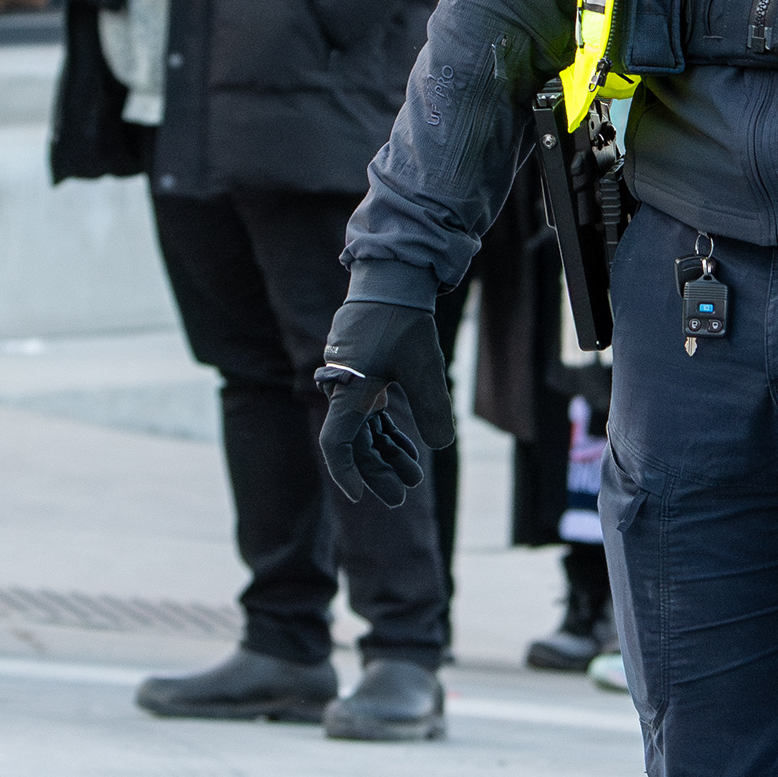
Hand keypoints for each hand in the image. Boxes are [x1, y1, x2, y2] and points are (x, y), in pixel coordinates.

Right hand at [315, 298, 451, 507]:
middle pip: (354, 443)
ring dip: (387, 453)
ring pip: (365, 429)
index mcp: (349, 392)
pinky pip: (372, 412)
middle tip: (401, 497)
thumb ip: (434, 411)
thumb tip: (440, 446)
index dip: (346, 473)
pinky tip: (410, 447)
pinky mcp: (365, 372)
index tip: (361, 497)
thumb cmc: (403, 323)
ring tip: (414, 476)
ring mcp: (354, 382)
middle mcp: (345, 390)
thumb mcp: (425, 369)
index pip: (336, 444)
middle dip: (378, 471)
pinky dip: (389, 431)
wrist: (392, 279)